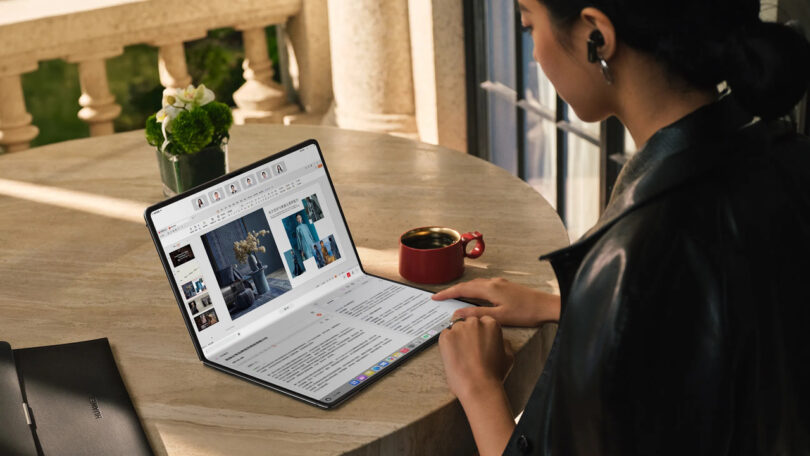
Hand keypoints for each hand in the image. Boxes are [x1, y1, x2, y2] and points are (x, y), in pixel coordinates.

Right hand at [433, 278, 559, 326]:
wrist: (547, 306)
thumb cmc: (526, 313)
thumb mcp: (500, 317)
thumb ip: (477, 314)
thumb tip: (458, 314)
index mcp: (490, 288)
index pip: (462, 289)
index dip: (447, 293)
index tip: (436, 297)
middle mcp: (494, 282)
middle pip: (468, 284)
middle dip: (453, 290)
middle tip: (440, 297)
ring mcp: (501, 283)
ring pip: (476, 284)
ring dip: (463, 289)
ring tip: (453, 297)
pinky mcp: (506, 286)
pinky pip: (484, 285)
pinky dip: (474, 289)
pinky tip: (475, 296)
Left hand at [438, 316, 513, 400]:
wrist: (478, 386)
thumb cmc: (494, 374)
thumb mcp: (508, 356)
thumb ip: (504, 343)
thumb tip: (501, 340)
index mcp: (491, 324)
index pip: (482, 321)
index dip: (479, 333)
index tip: (477, 341)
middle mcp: (475, 322)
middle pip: (468, 322)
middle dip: (468, 333)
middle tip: (468, 349)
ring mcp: (459, 328)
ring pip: (455, 328)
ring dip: (457, 337)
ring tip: (460, 354)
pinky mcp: (446, 336)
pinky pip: (444, 335)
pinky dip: (447, 344)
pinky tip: (453, 356)